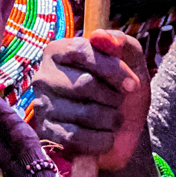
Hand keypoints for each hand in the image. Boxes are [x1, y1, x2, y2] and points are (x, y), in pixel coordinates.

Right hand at [31, 30, 149, 170]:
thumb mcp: (131, 61)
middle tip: (117, 102)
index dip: (114, 69)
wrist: (123, 130)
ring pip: (86, 114)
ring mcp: (42, 106)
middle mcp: (43, 76)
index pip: (84, 52)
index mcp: (59, 51)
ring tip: (111, 119)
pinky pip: (79, 139)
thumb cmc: (121, 88)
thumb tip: (100, 36)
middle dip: (113, 98)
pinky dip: (102, 140)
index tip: (133, 85)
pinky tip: (104, 136)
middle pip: (85, 84)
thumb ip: (120, 42)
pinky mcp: (47, 135)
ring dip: (111, 120)